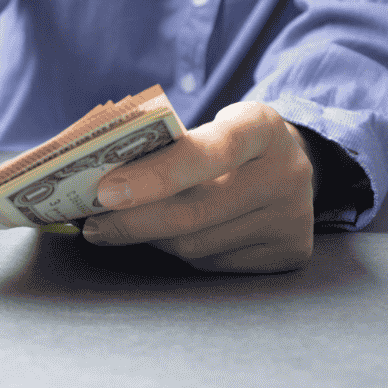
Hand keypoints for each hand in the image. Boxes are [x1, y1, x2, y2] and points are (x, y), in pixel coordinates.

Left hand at [84, 102, 313, 272]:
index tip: (106, 191)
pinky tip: (162, 237)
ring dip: (151, 238)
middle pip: (196, 211)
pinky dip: (179, 251)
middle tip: (94, 223)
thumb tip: (102, 182)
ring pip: (197, 245)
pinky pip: (212, 263)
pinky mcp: (290, 253)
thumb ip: (169, 146)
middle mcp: (287, 172)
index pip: (208, 151)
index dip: (155, 174)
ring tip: (120, 228)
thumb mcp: (211, 124)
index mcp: (263, 126)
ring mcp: (292, 218)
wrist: (293, 164)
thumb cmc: (230, 142)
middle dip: (134, 221)